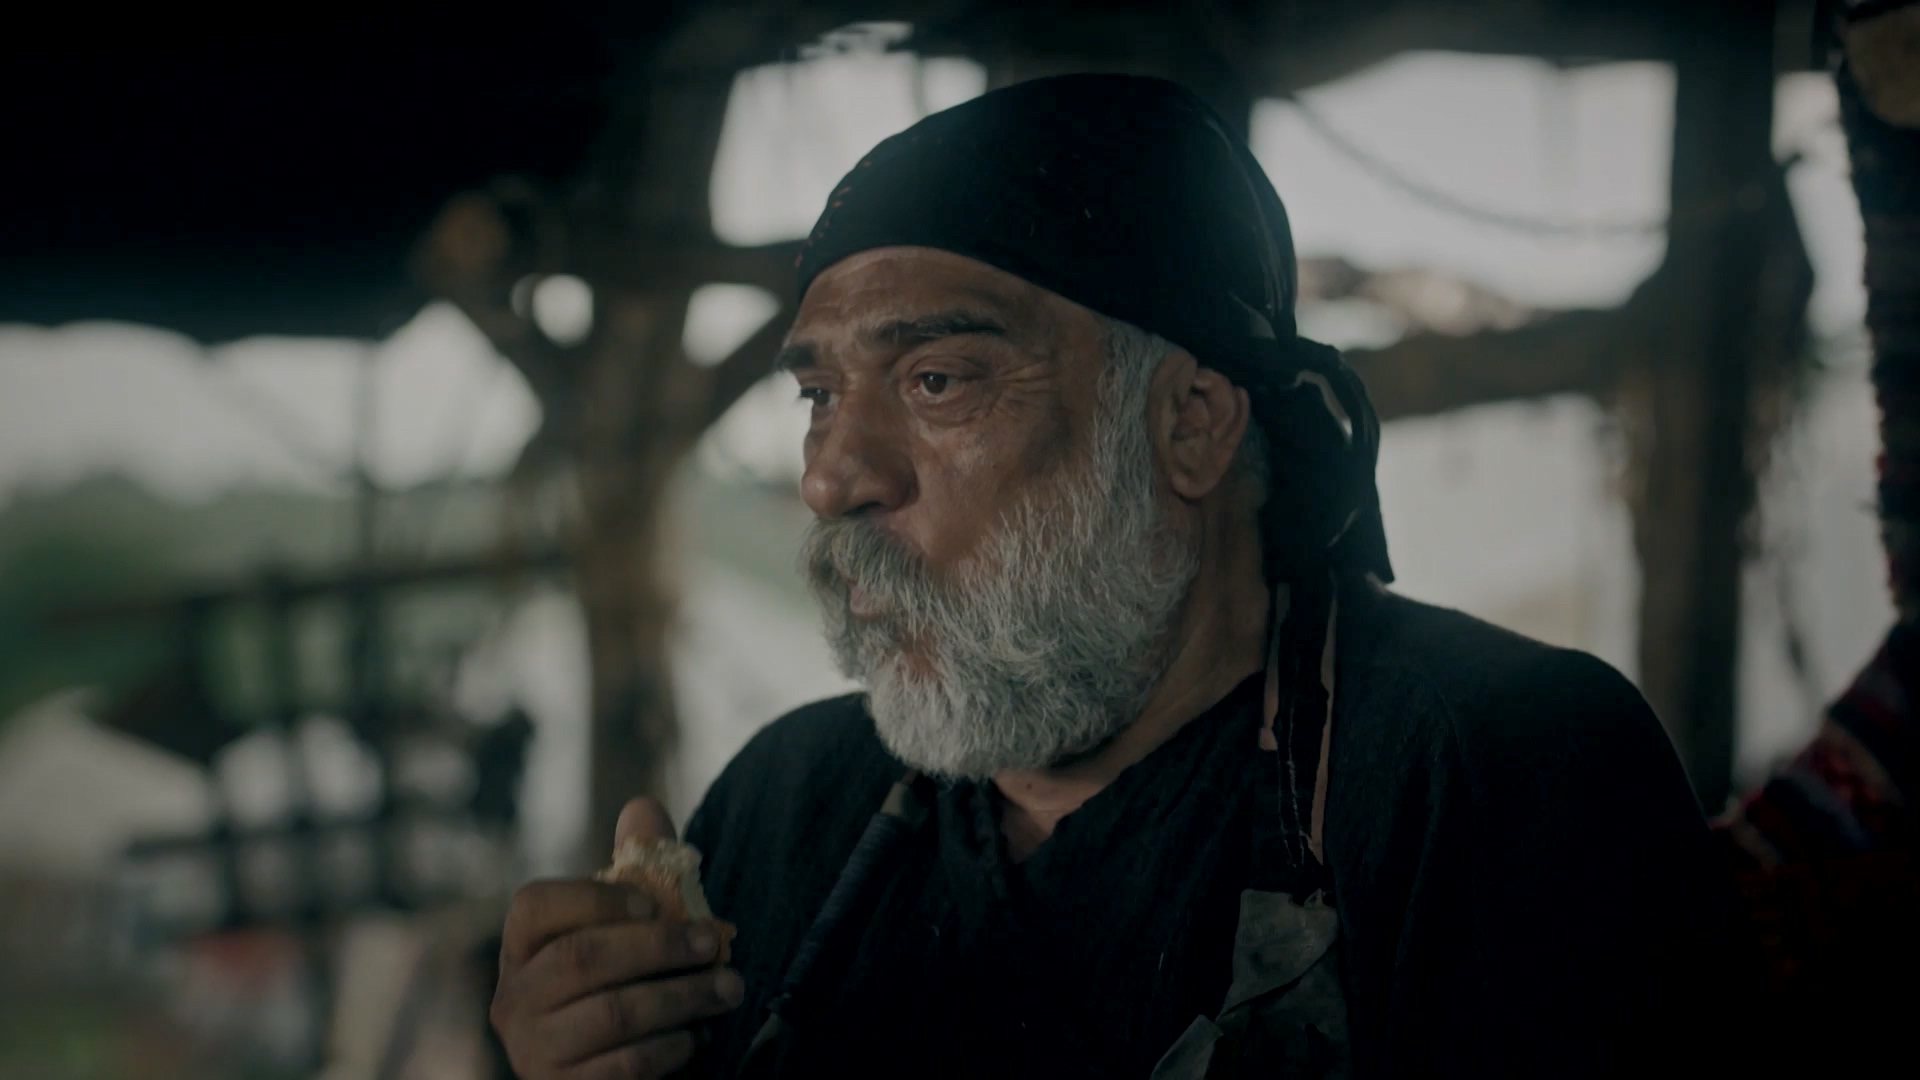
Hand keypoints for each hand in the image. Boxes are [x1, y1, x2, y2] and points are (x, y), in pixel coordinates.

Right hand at [491, 798, 745, 1078]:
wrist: (600, 1076)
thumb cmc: (616, 985)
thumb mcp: (624, 929)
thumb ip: (635, 870)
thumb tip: (643, 805)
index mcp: (521, 946)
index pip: (535, 905)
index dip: (596, 899)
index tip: (652, 903)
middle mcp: (514, 998)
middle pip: (582, 959)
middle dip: (659, 947)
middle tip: (712, 943)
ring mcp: (534, 1050)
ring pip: (612, 1013)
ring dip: (682, 998)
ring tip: (728, 988)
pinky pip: (624, 1066)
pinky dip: (670, 1048)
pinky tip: (696, 1037)